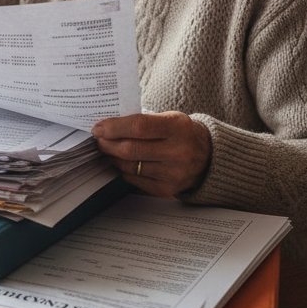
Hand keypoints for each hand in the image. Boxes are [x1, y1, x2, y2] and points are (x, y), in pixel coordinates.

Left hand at [91, 111, 210, 198]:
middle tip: (99, 139)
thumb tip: (107, 126)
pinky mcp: (167, 189)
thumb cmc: (181, 133)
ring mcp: (174, 173)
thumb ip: (141, 121)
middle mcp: (178, 151)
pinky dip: (123, 171)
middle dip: (108, 144)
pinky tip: (121, 162)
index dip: (114, 127)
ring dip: (112, 158)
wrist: (208, 156)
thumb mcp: (169, 118)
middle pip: (130, 149)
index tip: (98, 128)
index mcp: (178, 127)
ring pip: (129, 166)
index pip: (138, 126)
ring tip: (108, 150)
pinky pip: (135, 180)